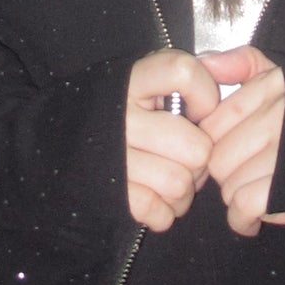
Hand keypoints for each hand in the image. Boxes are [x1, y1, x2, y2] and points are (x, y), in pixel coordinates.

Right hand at [123, 49, 216, 229]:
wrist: (60, 146)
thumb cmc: (121, 114)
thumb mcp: (146, 82)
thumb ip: (187, 77)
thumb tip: (224, 81)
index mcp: (132, 80)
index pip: (183, 72)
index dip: (204, 95)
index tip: (198, 109)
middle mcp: (119, 114)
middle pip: (195, 147)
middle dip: (199, 160)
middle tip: (187, 157)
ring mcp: (112, 156)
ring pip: (179, 183)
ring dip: (183, 191)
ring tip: (173, 180)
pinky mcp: (109, 193)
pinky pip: (159, 211)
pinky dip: (163, 212)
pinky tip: (155, 198)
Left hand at [198, 47, 284, 237]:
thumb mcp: (282, 77)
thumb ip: (243, 63)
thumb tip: (204, 62)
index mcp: (272, 88)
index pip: (213, 124)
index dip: (216, 144)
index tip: (230, 152)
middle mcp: (278, 117)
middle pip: (217, 157)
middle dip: (226, 173)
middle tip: (244, 176)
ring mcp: (284, 154)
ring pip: (228, 183)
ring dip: (237, 196)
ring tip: (256, 193)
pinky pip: (243, 205)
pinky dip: (243, 219)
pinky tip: (253, 218)